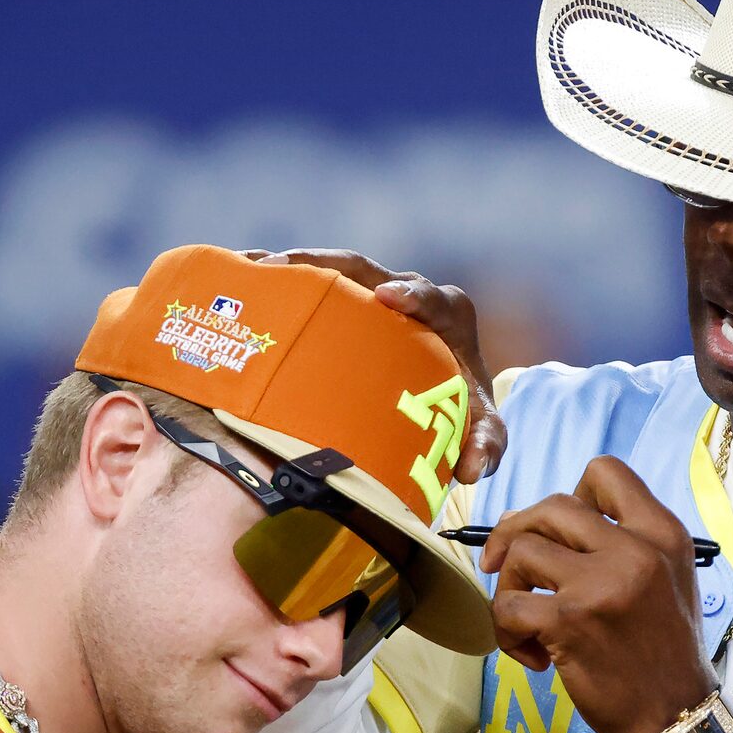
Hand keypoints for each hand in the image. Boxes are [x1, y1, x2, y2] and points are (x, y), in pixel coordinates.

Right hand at [247, 249, 504, 479]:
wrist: (441, 394)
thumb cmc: (462, 407)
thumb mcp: (480, 428)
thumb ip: (486, 445)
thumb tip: (472, 468)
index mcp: (447, 314)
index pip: (432, 300)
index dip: (411, 296)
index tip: (387, 297)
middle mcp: (409, 294)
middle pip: (366, 271)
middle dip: (325, 264)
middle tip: (283, 267)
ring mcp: (373, 293)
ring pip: (332, 272)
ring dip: (292, 268)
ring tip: (253, 270)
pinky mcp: (348, 300)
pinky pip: (314, 284)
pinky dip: (282, 282)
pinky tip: (246, 284)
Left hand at [482, 457, 717, 732]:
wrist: (677, 716)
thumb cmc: (663, 651)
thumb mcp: (664, 579)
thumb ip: (614, 544)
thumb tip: (528, 521)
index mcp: (662, 533)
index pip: (605, 472)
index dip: (571, 495)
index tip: (562, 533)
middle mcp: (634, 550)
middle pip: (552, 507)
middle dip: (520, 534)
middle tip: (513, 572)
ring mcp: (599, 584)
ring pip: (521, 551)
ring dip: (510, 589)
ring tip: (529, 624)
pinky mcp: (569, 621)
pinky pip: (507, 606)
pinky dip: (507, 633)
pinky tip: (534, 656)